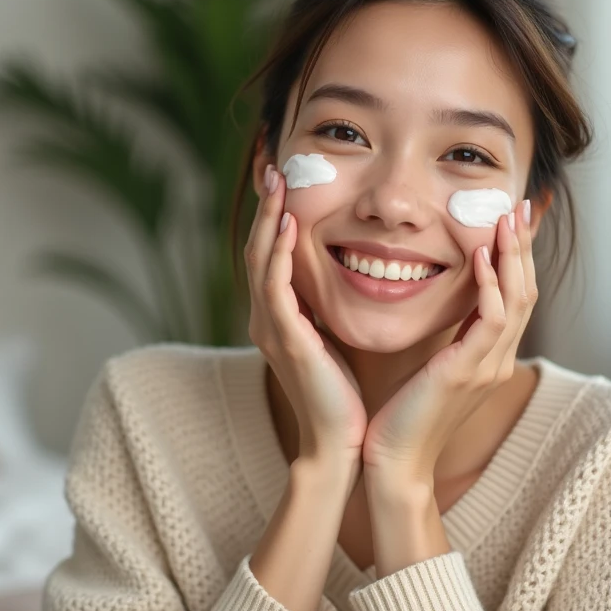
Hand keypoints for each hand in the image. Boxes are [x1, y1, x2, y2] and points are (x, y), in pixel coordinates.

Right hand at [245, 164, 367, 461]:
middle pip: (259, 249)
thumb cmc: (342, 397)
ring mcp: (272, 328)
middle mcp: (267, 318)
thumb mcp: (334, 342)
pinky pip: (277, 288)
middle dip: (266, 207)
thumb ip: (329, 311)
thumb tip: (351, 279)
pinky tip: (291, 226)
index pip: (271, 256)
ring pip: (262, 261)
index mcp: (279, 318)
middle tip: (274, 165)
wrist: (338, 444)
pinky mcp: (287, 340)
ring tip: (279, 182)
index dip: (275, 217)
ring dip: (270, 219)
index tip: (285, 181)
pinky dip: (280, 255)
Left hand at [362, 202, 537, 480]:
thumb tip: (444, 305)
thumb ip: (446, 337)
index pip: (515, 296)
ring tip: (505, 219)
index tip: (510, 219)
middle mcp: (497, 360)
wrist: (394, 463)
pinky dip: (491, 285)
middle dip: (523, 246)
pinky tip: (480, 257)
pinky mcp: (466, 372)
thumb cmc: (402, 416)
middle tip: (520, 206)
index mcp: (489, 357)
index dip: (516, 257)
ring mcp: (487, 367)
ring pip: (518, 300)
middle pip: (526, 291)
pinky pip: (491, 321)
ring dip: (513, 255)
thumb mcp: (431, 367)